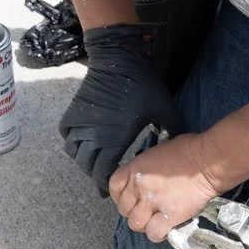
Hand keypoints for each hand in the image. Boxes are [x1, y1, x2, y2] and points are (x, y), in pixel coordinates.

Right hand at [58, 24, 184, 194]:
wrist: (119, 59)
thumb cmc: (143, 85)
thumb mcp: (164, 109)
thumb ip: (173, 128)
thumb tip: (183, 141)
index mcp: (115, 140)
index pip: (104, 172)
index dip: (106, 183)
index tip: (110, 189)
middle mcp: (93, 135)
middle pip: (86, 166)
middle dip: (94, 175)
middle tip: (102, 180)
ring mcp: (81, 123)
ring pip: (73, 152)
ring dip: (82, 160)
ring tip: (92, 162)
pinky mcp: (74, 111)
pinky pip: (65, 133)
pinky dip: (71, 141)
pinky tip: (82, 142)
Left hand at [108, 134, 221, 242]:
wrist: (209, 162)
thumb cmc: (189, 149)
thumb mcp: (159, 152)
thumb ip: (148, 168)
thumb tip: (150, 177)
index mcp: (135, 168)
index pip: (114, 186)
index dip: (120, 196)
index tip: (130, 198)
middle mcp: (139, 187)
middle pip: (124, 209)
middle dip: (134, 211)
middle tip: (148, 210)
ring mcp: (153, 203)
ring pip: (136, 224)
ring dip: (144, 224)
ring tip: (156, 221)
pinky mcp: (169, 216)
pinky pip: (154, 233)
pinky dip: (158, 233)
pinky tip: (166, 228)